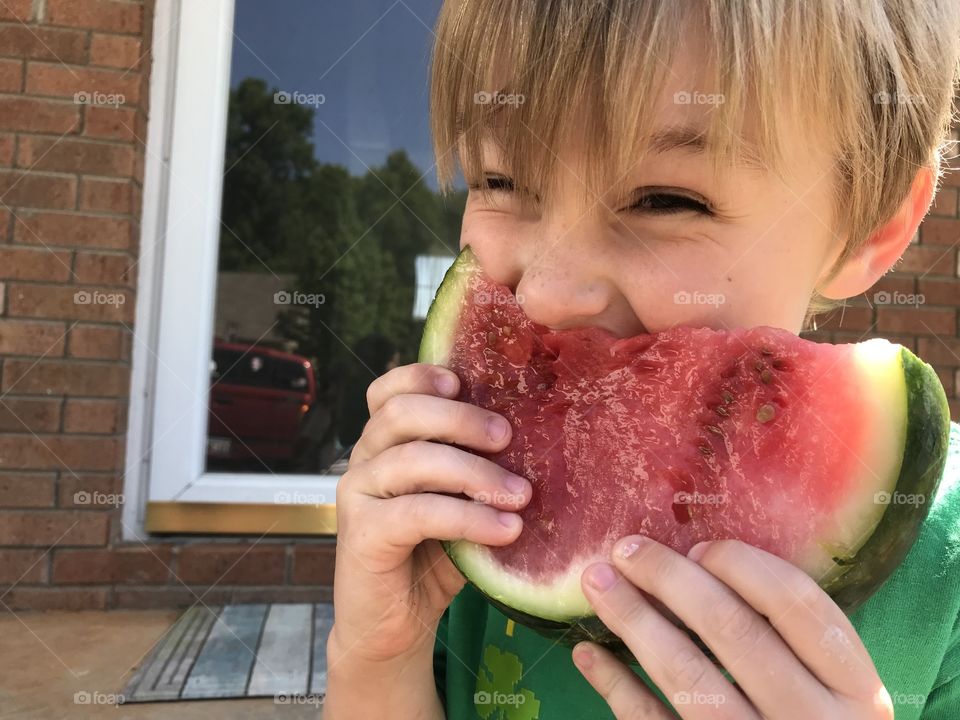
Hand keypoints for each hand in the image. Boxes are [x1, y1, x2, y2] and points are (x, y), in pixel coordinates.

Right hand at [329, 363, 530, 664]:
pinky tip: (506, 531)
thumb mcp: (460, 502)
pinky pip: (418, 511)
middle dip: (461, 419)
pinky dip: (468, 517)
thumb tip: (543, 439)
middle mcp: (364, 459)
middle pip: (402, 413)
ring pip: (414, 459)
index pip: (388, 390)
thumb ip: (478, 469)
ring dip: (476, 473)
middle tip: (508, 437)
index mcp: (384, 443)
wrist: (393, 628)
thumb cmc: (434, 557)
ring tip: (521, 495)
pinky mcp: (360, 533)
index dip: (421, 376)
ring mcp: (356, 494)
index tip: (464, 383)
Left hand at [573, 537, 894, 718]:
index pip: (797, 604)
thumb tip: (699, 563)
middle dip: (669, 579)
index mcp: (856, 690)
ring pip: (688, 676)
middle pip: (733, 631)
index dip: (742, 565)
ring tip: (597, 582)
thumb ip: (792, 640)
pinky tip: (588, 653)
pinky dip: (616, 685)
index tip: (696, 546)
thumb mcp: (832, 692)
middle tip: (625, 549)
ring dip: (634, 620)